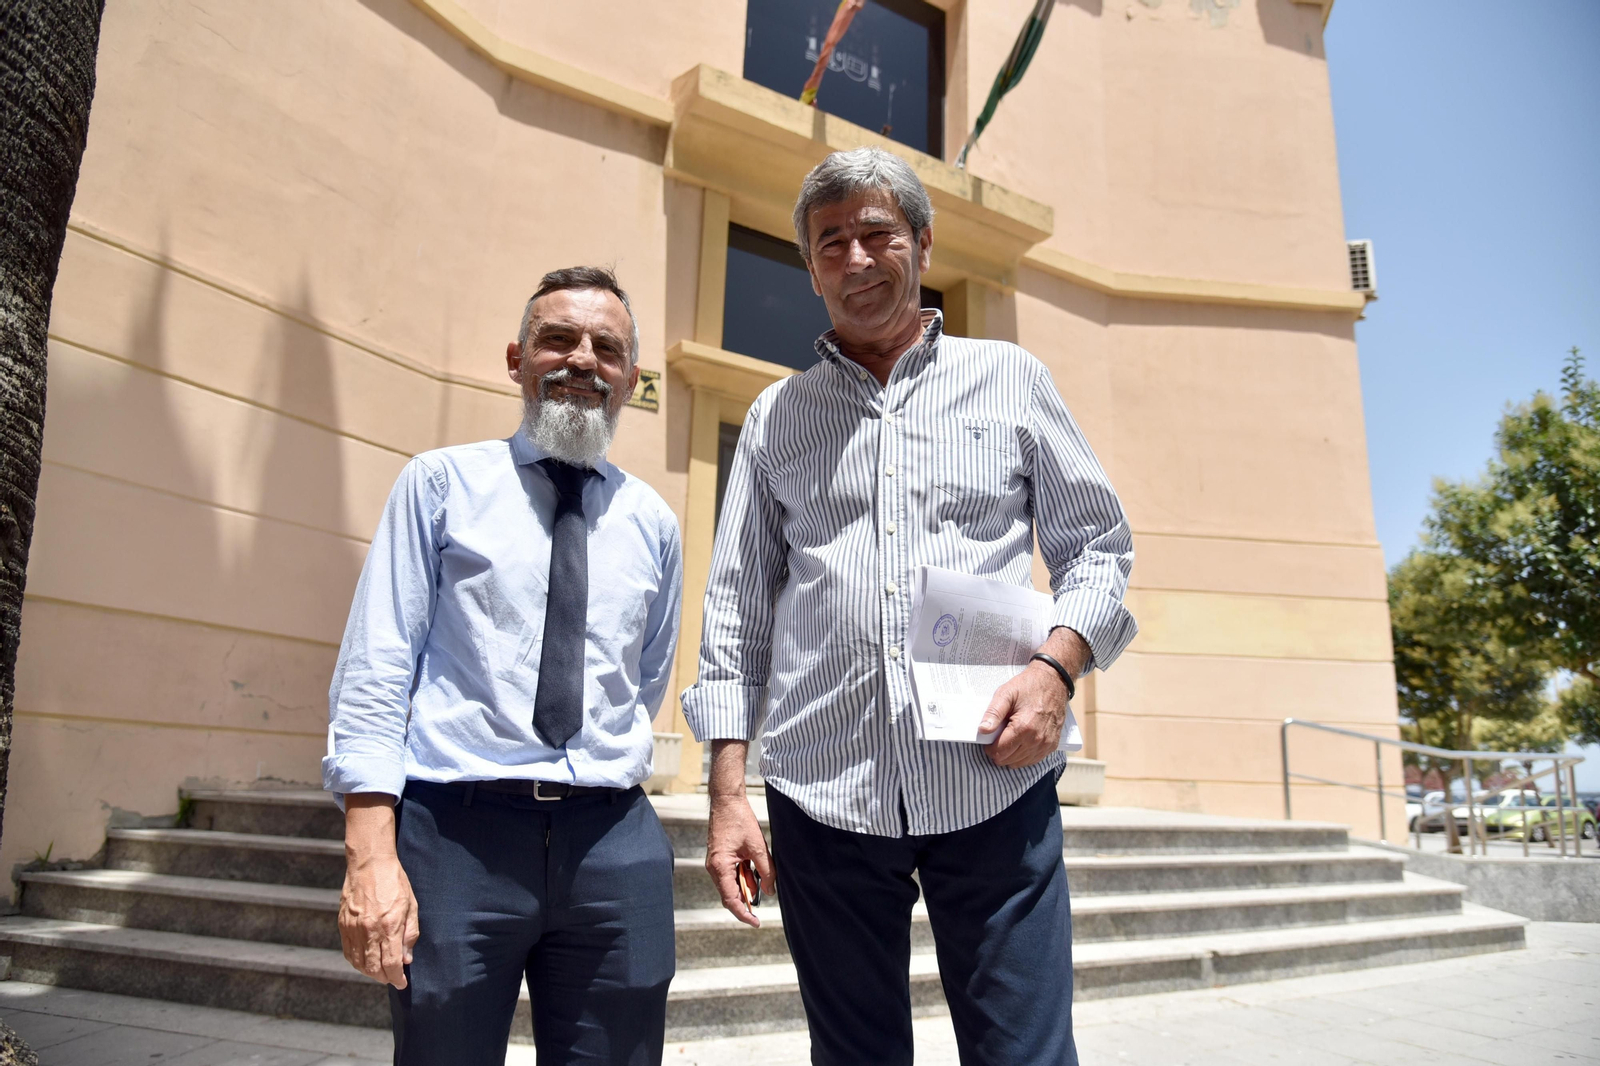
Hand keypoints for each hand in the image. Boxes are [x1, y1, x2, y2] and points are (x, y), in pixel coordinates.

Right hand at [339, 795, 419, 987]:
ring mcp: (353, 929)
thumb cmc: (394, 882)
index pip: (392, 964)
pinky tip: (365, 961)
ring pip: (359, 963)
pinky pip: (348, 952)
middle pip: (373, 969)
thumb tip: (406, 958)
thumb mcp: (411, 906)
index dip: (397, 979)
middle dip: (384, 978)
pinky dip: (357, 962)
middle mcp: (369, 930)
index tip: (402, 983)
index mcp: (389, 926)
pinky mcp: (343, 925)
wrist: (369, 863)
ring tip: (380, 971)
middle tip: (392, 978)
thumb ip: (409, 934)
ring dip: (370, 972)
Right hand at [705, 740, 776, 927]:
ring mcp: (716, 863)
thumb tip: (770, 890)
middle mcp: (714, 868)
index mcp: (720, 867)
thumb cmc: (739, 821)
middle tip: (763, 902)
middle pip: (730, 894)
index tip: (756, 922)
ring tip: (762, 879)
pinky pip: (731, 874)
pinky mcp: (720, 857)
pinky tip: (755, 872)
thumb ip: (766, 871)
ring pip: (731, 884)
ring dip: (746, 886)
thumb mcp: (758, 847)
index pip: (730, 899)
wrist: (727, 800)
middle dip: (747, 900)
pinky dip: (743, 876)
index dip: (743, 913)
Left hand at [978, 627, 1088, 768]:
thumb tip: (982, 730)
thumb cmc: (1029, 686)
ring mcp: (1046, 744)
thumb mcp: (1006, 694)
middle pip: (1008, 760)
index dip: (989, 748)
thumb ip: (993, 713)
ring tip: (1008, 739)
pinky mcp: (1052, 745)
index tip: (988, 740)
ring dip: (1010, 755)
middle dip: (998, 751)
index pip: (999, 752)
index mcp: (1023, 727)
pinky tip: (1019, 744)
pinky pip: (1033, 760)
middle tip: (997, 737)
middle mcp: (1036, 739)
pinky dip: (1023, 756)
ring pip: (1020, 763)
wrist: (1054, 682)